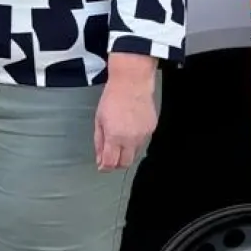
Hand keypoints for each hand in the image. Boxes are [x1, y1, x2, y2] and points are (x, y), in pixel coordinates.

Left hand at [94, 52, 157, 171]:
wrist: (132, 83)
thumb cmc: (113, 98)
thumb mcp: (99, 119)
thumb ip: (99, 141)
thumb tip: (100, 158)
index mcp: (114, 136)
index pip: (111, 163)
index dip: (105, 167)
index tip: (101, 166)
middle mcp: (130, 139)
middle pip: (125, 163)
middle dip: (116, 164)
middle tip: (110, 157)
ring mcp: (143, 135)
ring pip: (135, 154)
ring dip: (126, 152)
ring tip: (120, 139)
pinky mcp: (151, 130)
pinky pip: (142, 142)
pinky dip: (135, 141)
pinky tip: (130, 130)